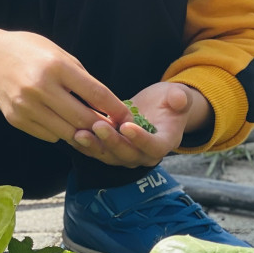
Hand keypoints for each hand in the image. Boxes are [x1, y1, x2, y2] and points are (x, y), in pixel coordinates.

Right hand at [0, 26, 131, 144]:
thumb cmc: (30, 51)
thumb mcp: (59, 53)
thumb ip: (81, 78)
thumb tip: (107, 105)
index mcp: (56, 67)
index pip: (95, 93)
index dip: (115, 108)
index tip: (127, 116)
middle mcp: (40, 87)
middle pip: (83, 118)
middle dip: (103, 126)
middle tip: (114, 129)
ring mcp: (25, 106)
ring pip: (67, 132)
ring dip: (83, 134)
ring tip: (93, 130)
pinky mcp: (16, 119)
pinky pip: (49, 135)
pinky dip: (61, 132)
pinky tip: (64, 123)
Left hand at [71, 81, 211, 167]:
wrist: (156, 109)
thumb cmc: (168, 101)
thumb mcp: (178, 96)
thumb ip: (181, 99)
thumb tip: (179, 100)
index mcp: (165, 142)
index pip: (154, 147)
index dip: (141, 140)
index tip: (127, 126)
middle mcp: (145, 154)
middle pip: (128, 155)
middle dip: (112, 142)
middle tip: (98, 125)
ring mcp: (127, 155)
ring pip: (109, 156)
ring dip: (94, 146)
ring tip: (80, 133)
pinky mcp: (111, 151)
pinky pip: (96, 152)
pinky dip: (84, 146)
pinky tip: (72, 134)